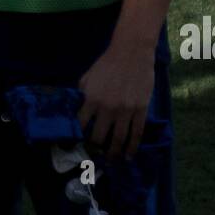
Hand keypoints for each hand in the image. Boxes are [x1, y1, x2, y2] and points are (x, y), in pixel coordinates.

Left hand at [78, 42, 153, 161]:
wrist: (131, 52)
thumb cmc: (107, 64)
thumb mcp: (87, 78)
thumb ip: (81, 96)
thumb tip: (74, 112)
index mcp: (91, 99)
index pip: (80, 125)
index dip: (75, 138)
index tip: (73, 147)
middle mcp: (107, 108)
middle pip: (99, 138)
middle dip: (95, 150)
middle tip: (93, 157)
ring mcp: (126, 110)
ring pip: (119, 140)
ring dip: (114, 154)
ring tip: (111, 162)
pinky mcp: (140, 109)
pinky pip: (137, 133)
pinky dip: (133, 147)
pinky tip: (129, 156)